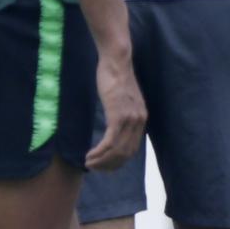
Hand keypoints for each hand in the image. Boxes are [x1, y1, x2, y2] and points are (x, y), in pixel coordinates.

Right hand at [86, 52, 145, 170]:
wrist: (116, 61)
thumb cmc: (114, 76)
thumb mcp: (121, 98)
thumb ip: (121, 113)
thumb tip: (113, 125)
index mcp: (141, 119)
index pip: (132, 149)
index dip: (117, 162)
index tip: (103, 166)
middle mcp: (139, 121)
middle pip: (125, 154)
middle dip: (108, 165)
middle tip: (93, 167)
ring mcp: (130, 119)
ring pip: (117, 151)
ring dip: (101, 161)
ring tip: (88, 163)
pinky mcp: (118, 116)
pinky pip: (110, 142)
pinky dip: (99, 152)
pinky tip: (89, 155)